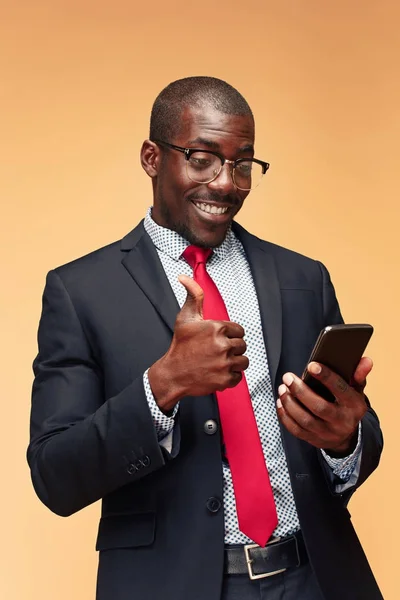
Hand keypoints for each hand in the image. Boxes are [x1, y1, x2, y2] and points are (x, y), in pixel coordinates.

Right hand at [148, 275, 248, 412]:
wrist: (172, 374)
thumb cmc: (180, 346)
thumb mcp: (186, 318)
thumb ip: (193, 296)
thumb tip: (184, 277)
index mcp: (216, 328)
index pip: (239, 331)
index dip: (229, 335)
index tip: (218, 340)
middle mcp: (222, 345)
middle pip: (242, 345)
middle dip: (232, 348)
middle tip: (216, 352)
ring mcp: (224, 363)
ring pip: (243, 361)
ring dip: (233, 362)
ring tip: (218, 362)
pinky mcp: (225, 380)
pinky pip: (238, 376)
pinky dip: (230, 376)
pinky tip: (217, 372)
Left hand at [276, 357, 372, 454]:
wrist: (346, 436)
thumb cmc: (347, 406)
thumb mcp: (356, 390)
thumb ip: (358, 375)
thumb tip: (365, 361)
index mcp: (354, 405)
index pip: (341, 390)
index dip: (326, 377)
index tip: (311, 366)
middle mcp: (342, 421)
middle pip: (319, 407)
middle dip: (300, 391)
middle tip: (288, 377)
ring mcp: (327, 433)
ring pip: (305, 420)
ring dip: (290, 403)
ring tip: (282, 388)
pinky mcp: (314, 440)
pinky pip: (296, 430)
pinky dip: (285, 416)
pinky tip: (280, 402)